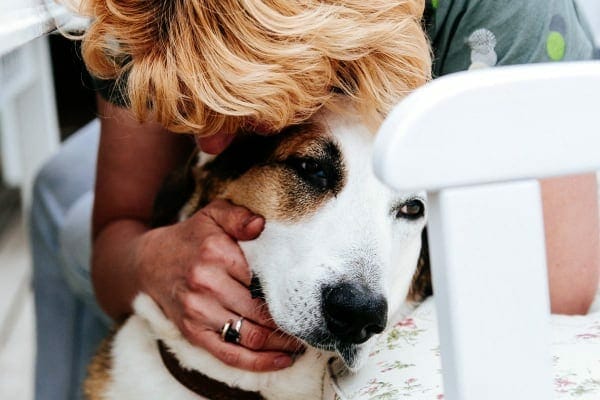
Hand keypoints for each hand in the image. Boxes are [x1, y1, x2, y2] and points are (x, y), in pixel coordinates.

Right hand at [135, 199, 302, 370]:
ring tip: (302, 341)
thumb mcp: (213, 214)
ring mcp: (198, 312)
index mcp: (216, 253)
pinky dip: (258, 363)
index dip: (289, 291)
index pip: (264, 279)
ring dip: (280, 344)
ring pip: (251, 336)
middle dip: (290, 321)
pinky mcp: (193, 333)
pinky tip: (281, 361)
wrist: (149, 263)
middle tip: (312, 323)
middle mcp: (206, 284)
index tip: (306, 297)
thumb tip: (261, 224)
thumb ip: (239, 216)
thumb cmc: (191, 238)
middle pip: (260, 311)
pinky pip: (229, 354)